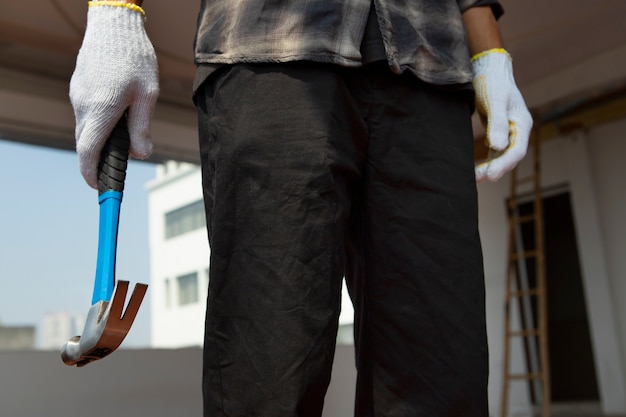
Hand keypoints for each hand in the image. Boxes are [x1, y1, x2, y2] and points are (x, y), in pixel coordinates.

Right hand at [70, 2, 158, 187]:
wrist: (114, 25)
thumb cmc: (135, 59)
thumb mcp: (147, 96)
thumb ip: (142, 127)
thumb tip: (140, 154)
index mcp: (100, 111)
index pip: (88, 152)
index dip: (91, 174)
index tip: (99, 188)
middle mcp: (83, 106)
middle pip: (86, 144)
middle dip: (100, 158)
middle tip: (120, 164)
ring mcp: (77, 96)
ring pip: (86, 128)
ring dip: (102, 138)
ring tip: (127, 131)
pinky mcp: (78, 88)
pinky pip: (86, 114)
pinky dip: (99, 122)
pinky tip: (118, 112)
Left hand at [472, 49, 531, 181]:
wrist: (489, 70)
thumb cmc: (493, 82)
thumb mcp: (495, 100)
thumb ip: (498, 123)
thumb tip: (498, 146)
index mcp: (522, 123)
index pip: (517, 150)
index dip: (504, 164)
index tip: (490, 175)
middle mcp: (517, 130)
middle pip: (510, 156)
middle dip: (496, 168)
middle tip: (479, 178)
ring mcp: (508, 132)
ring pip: (502, 156)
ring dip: (490, 167)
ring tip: (474, 178)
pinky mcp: (497, 132)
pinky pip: (494, 151)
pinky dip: (486, 161)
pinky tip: (475, 170)